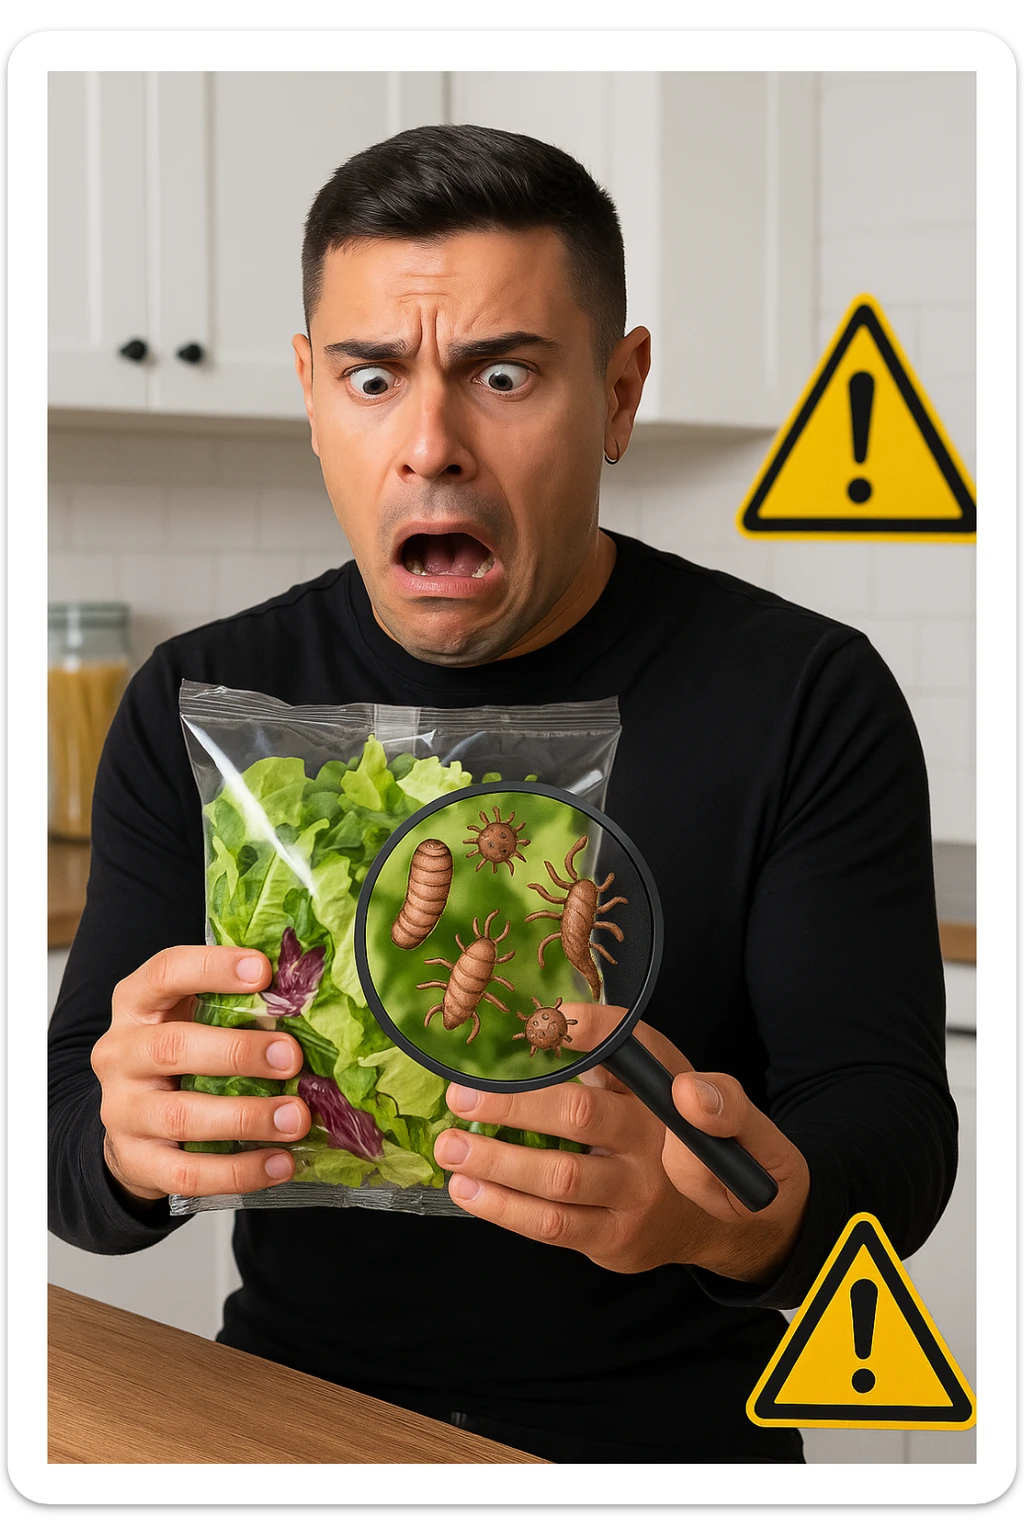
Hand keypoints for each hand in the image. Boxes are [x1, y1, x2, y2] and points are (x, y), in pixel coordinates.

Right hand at [91, 945, 310, 1204]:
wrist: (135, 1121)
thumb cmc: (183, 1055)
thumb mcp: (197, 1018)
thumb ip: (238, 1006)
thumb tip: (312, 1000)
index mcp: (136, 1004)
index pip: (165, 973)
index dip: (212, 968)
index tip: (263, 971)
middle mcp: (120, 1054)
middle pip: (171, 1047)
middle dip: (237, 1052)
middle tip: (292, 1058)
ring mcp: (121, 1110)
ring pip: (180, 1116)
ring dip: (246, 1117)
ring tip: (297, 1119)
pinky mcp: (135, 1161)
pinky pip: (186, 1173)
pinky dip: (238, 1171)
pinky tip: (281, 1163)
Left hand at [433, 1005, 808, 1284]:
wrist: (720, 1219)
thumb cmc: (668, 1133)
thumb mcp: (657, 1080)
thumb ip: (612, 1049)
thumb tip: (548, 1016)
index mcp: (659, 1088)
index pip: (624, 1046)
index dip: (585, 1030)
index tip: (540, 1020)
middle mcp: (653, 1138)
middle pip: (580, 1114)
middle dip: (514, 1104)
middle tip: (462, 1095)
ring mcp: (635, 1193)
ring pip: (560, 1177)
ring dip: (497, 1162)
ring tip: (449, 1148)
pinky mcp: (616, 1238)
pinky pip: (553, 1225)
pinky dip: (504, 1208)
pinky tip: (468, 1189)